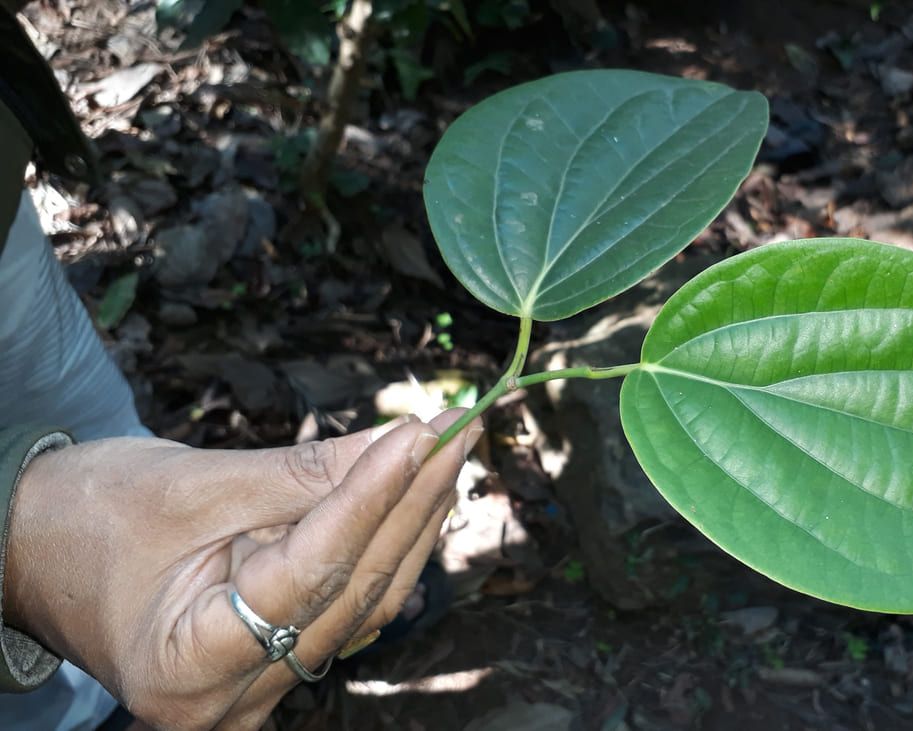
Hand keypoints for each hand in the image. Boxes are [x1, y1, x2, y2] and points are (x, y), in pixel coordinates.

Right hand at [2, 410, 479, 729]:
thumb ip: (304, 474)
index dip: (372, 498)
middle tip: (457, 433)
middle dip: (409, 505)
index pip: (310, 573)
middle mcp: (231, 699)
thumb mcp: (194, 484)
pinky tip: (414, 494)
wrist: (28, 552)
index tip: (422, 434)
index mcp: (189, 664)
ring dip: (410, 523)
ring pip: (363, 602)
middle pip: (351, 592)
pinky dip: (382, 545)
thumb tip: (404, 441)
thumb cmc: (85, 517)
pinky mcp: (274, 663)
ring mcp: (258, 689)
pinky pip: (348, 604)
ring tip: (448, 453)